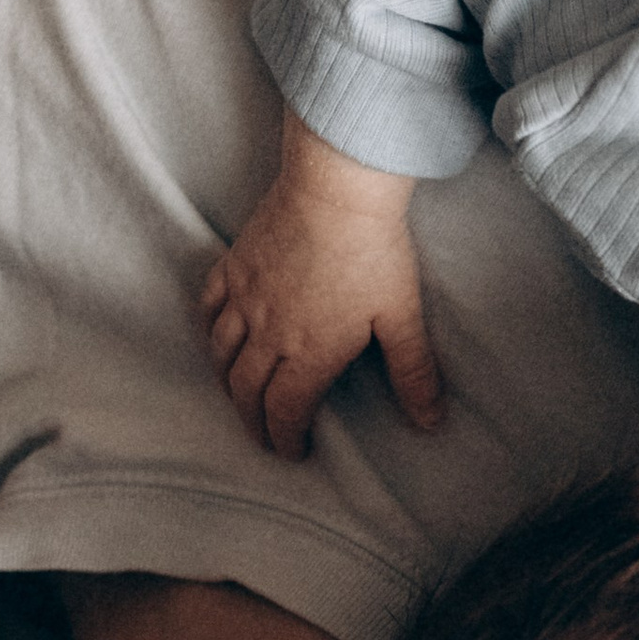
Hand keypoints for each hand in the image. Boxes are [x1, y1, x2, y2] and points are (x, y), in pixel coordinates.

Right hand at [201, 115, 440, 457]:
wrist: (337, 187)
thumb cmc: (374, 250)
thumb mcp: (402, 316)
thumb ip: (413, 373)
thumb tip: (431, 421)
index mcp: (309, 352)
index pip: (285, 411)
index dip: (285, 438)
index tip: (293, 452)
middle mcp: (268, 332)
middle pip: (245, 391)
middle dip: (252, 422)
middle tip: (264, 436)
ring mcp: (245, 298)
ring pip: (221, 355)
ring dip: (228, 385)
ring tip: (240, 397)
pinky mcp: (234, 266)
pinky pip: (207, 309)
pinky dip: (209, 333)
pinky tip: (218, 340)